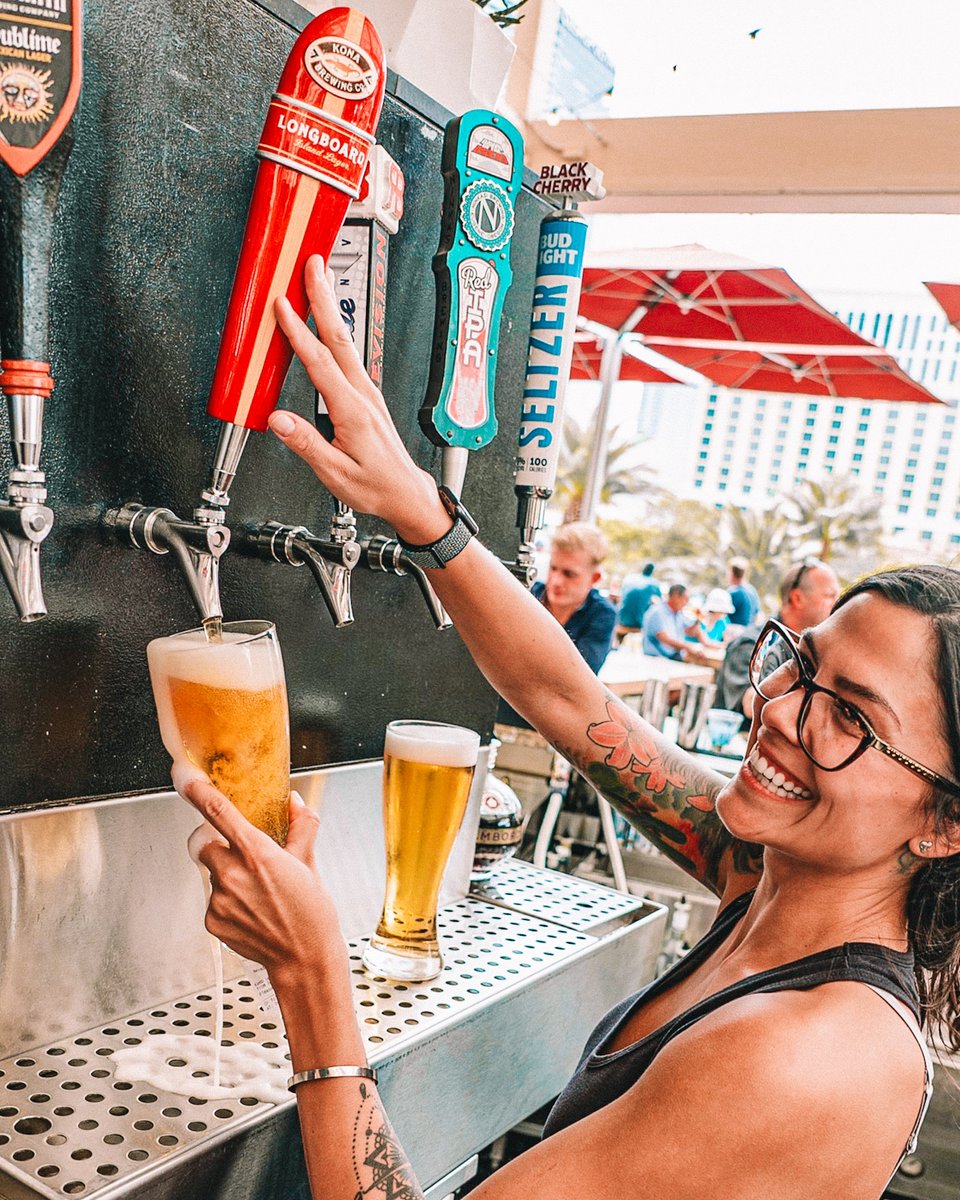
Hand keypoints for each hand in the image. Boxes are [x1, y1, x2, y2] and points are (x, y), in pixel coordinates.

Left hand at [179, 776, 344, 988]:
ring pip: (212, 874)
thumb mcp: (309, 864)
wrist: (304, 960)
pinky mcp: (212, 921)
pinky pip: (212, 900)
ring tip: (258, 896)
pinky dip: (228, 902)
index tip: (183, 775)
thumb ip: (301, 828)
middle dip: (218, 845)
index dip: (196, 790)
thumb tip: (296, 804)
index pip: (218, 811)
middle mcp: (232, 874)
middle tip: (243, 859)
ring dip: (228, 877)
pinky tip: (251, 913)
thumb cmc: (311, 915)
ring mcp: (219, 900)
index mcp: (257, 853)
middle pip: (204, 843)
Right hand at [270, 256, 449, 543]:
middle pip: (339, 337)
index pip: (320, 363)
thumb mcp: (336, 473)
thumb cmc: (375, 485)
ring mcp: (367, 392)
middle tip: (312, 265)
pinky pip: (347, 355)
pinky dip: (334, 331)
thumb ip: (307, 444)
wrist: (406, 492)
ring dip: (330, 307)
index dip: (299, 332)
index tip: (283, 306)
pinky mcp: (367, 395)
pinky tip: (327, 323)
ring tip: (317, 280)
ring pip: (345, 342)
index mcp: (352, 411)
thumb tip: (278, 420)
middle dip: (322, 298)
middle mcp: (363, 395)